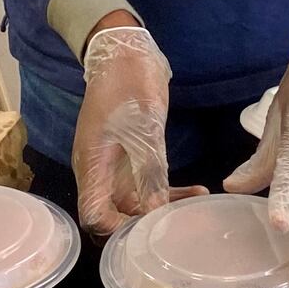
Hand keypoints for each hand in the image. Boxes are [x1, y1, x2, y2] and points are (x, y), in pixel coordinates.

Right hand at [72, 26, 199, 234]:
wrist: (125, 51)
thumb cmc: (128, 87)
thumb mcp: (143, 130)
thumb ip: (148, 172)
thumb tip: (153, 213)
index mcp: (92, 166)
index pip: (94, 215)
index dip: (116, 231)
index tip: (148, 236)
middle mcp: (100, 171)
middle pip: (114, 214)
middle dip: (142, 226)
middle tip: (177, 229)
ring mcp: (115, 163)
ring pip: (135, 201)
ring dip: (162, 208)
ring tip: (196, 212)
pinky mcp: (132, 154)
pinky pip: (147, 182)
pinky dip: (168, 190)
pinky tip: (196, 191)